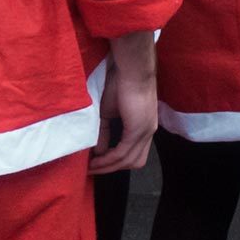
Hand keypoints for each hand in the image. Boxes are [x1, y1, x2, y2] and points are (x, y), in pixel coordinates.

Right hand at [92, 31, 157, 173]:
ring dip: (108, 166)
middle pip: (134, 162)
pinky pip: (123, 152)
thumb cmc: (120, 85)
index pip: (134, 154)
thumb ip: (105, 132)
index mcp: (144, 128)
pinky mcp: (138, 129)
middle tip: (93, 169)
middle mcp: (148, 133)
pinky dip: (109, 159)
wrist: (130, 70)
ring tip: (91, 167)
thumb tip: (99, 151)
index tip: (97, 165)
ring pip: (129, 160)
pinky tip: (97, 160)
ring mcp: (145, 132)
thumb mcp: (108, 113)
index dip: (116, 163)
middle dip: (113, 168)